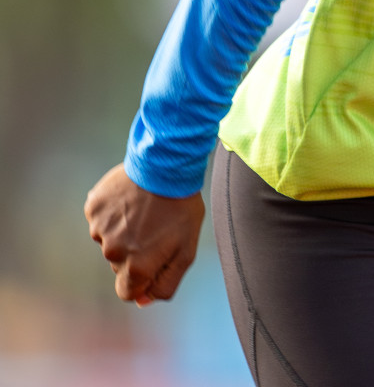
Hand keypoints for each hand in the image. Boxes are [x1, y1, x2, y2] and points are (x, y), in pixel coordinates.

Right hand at [84, 164, 204, 304]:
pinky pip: (101, 219)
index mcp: (137, 266)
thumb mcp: (186, 250)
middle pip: (120, 265)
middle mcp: (113, 252)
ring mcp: (100, 229)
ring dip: (125, 231)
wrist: (167, 165)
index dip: (142, 281)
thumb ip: (165, 283)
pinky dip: (114, 213)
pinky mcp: (93, 208)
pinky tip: (132, 198)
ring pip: (110, 241)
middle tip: (157, 227)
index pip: (127, 292)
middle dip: (137, 253)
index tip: (153, 262)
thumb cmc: (181, 209)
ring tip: (146, 210)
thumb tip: (143, 301)